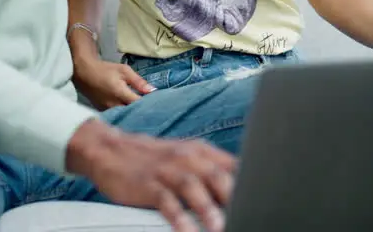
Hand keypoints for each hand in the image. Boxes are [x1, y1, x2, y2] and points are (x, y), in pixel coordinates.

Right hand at [67, 119, 236, 231]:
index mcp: (201, 152)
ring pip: (193, 187)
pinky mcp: (148, 184)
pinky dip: (178, 217)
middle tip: (247, 216)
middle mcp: (187, 158)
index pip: (234, 167)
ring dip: (209, 209)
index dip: (250, 184)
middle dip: (234, 198)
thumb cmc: (153, 159)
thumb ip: (212, 171)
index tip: (262, 203)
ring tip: (220, 228)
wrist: (110, 149)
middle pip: (218, 176)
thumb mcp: (186, 158)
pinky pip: (166, 202)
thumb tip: (241, 191)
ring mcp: (167, 170)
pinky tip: (186, 231)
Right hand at [72, 58, 155, 109]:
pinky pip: (117, 116)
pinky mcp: (103, 112)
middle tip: (153, 108)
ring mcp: (107, 110)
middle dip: (143, 111)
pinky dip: (125, 114)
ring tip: (144, 110)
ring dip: (134, 114)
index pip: (139, 104)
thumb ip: (138, 82)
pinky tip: (131, 111)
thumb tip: (153, 91)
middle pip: (133, 113)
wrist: (84, 73)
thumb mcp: (124, 71)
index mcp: (120, 94)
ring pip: (125, 116)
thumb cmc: (105, 70)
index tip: (159, 102)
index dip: (150, 105)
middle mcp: (114, 105)